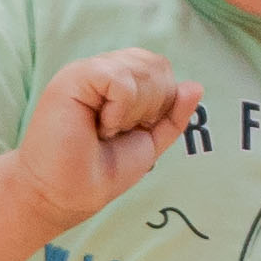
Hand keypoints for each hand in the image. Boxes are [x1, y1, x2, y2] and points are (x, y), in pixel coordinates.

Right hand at [3, 48, 197, 238]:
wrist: (64, 196)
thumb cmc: (98, 172)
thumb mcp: (148, 142)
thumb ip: (172, 115)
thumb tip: (195, 85)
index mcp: (117, 81)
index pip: (160, 68)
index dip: (161, 102)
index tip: (132, 131)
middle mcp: (102, 70)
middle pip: (156, 65)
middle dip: (151, 106)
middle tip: (119, 132)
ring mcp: (86, 71)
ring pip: (142, 69)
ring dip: (133, 111)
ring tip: (106, 130)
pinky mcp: (73, 77)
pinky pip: (120, 80)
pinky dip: (119, 111)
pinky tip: (99, 127)